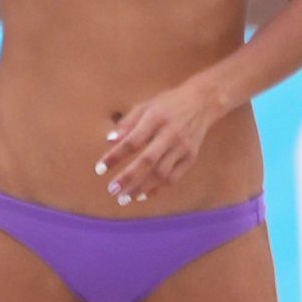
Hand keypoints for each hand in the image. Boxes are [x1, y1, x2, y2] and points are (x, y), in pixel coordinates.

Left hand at [94, 76, 227, 205]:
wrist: (202, 103)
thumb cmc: (167, 104)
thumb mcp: (144, 106)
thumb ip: (126, 124)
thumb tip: (109, 140)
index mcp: (155, 119)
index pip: (132, 142)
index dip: (115, 156)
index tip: (100, 169)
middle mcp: (170, 135)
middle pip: (148, 161)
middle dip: (128, 178)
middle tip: (112, 190)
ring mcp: (183, 147)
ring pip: (162, 173)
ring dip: (142, 188)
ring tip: (125, 198)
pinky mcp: (191, 157)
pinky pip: (174, 177)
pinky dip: (158, 188)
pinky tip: (143, 194)